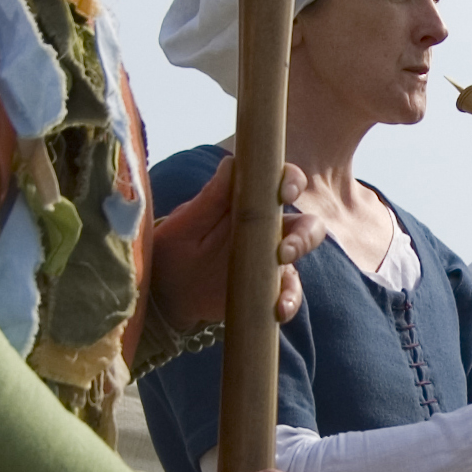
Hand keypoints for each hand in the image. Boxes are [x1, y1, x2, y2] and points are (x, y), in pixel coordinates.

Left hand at [148, 157, 327, 329]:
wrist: (165, 294)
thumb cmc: (174, 250)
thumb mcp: (186, 224)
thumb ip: (211, 197)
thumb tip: (232, 162)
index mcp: (249, 203)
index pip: (282, 183)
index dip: (291, 181)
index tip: (284, 193)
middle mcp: (267, 228)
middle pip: (305, 223)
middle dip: (306, 233)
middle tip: (284, 250)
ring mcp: (270, 259)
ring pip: (301, 256)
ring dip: (298, 265)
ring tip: (280, 275)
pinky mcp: (269, 288)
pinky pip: (289, 291)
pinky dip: (290, 300)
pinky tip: (278, 309)